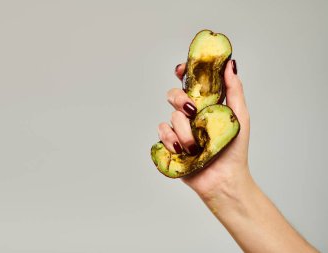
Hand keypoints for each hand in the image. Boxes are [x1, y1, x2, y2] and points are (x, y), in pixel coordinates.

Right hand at [157, 60, 251, 198]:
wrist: (224, 179)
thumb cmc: (234, 149)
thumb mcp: (239, 116)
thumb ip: (234, 90)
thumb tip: (230, 64)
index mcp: (205, 106)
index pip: (189, 83)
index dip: (183, 73)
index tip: (181, 69)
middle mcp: (189, 116)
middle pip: (173, 96)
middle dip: (179, 100)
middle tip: (192, 111)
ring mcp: (179, 130)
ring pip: (170, 118)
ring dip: (184, 133)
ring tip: (195, 147)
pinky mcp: (170, 145)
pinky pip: (162, 134)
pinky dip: (171, 141)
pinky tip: (182, 151)